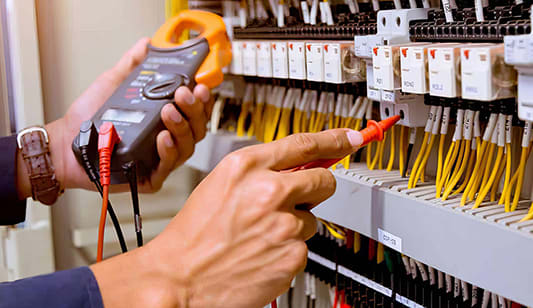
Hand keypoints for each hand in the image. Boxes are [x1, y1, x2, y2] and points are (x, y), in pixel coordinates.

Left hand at [17, 38, 212, 198]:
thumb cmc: (89, 119)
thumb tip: (146, 44)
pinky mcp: (151, 177)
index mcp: (165, 119)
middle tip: (182, 94)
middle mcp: (168, 139)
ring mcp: (160, 159)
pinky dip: (168, 151)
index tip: (200, 86)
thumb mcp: (114, 84)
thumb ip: (132, 64)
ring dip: (182, 127)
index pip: (195, 110)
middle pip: (197, 128)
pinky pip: (168, 166)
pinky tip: (162, 138)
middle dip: (193, 109)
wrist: (65, 143)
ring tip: (168, 111)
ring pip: (188, 147)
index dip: (202, 99)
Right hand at [91, 129, 362, 307]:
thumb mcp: (221, 185)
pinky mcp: (292, 255)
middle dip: (316, 189)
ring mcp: (283, 224)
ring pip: (311, 219)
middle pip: (323, 180)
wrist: (180, 278)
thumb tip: (296, 168)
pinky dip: (287, 252)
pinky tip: (262, 255)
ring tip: (260, 236)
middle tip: (296, 201)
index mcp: (248, 167)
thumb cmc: (194, 234)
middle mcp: (269, 191)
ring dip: (293, 226)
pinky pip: (303, 247)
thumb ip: (261, 172)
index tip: (350, 138)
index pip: (304, 144)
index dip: (333, 140)